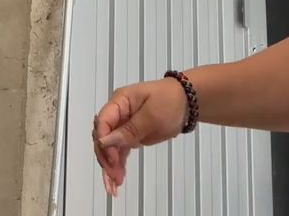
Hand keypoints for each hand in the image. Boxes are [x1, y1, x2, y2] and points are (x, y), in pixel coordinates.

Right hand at [92, 78, 187, 196]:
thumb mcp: (151, 115)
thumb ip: (129, 130)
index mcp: (119, 101)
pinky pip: (119, 152)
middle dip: (105, 158)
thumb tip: (106, 141)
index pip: (102, 122)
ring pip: (109, 148)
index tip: (112, 159)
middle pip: (103, 137)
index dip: (104, 142)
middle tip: (114, 176)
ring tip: (113, 187)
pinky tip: (116, 181)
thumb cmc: (169, 101)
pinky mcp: (130, 136)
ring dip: (109, 167)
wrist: (185, 102)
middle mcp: (117, 114)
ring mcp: (123, 125)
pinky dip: (117, 166)